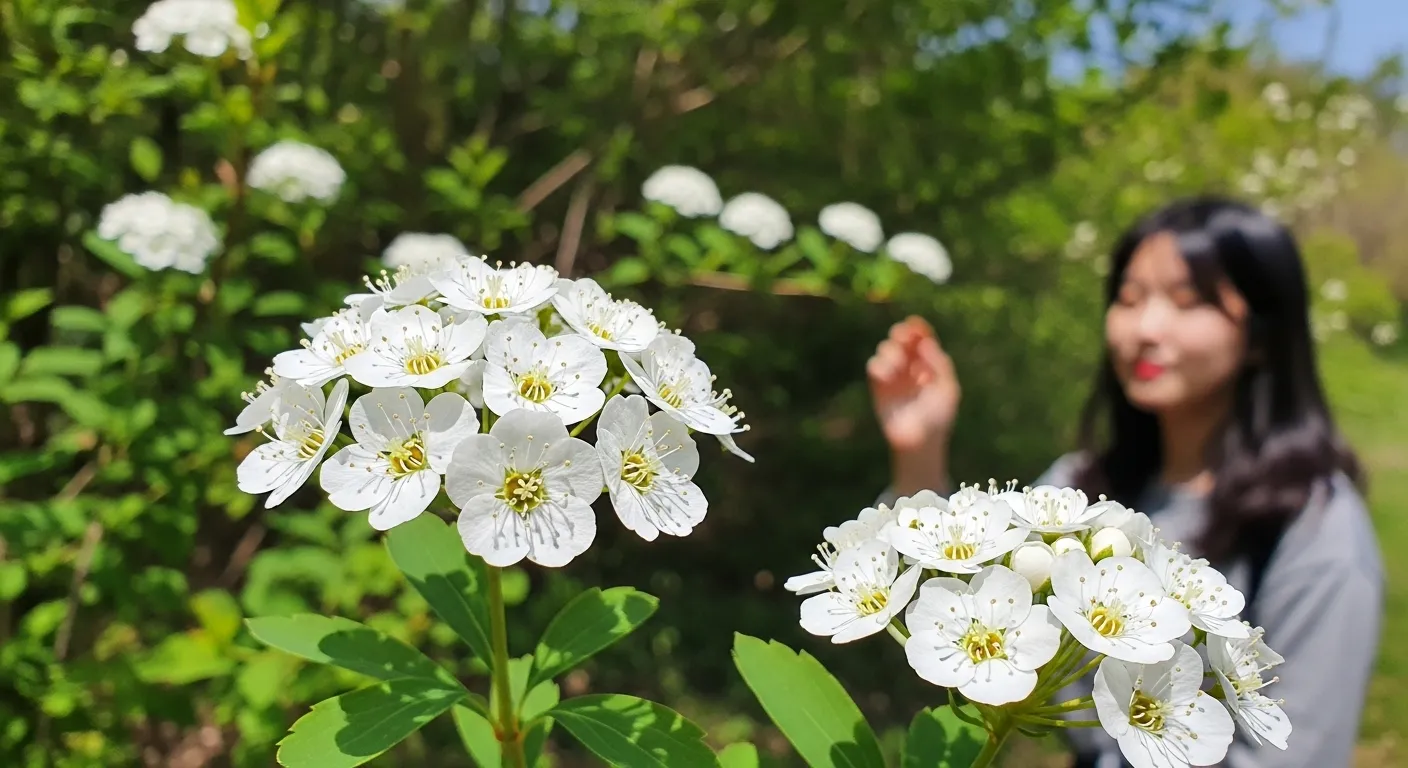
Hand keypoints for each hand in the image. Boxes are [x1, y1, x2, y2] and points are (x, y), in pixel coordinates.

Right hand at [867, 315, 959, 454]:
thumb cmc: (938, 417)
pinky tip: (888, 376)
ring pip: (886, 349)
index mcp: (930, 364)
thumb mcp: (948, 390)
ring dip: (891, 351)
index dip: (919, 329)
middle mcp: (911, 366)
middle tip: (902, 336)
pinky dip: (879, 365)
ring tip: (898, 366)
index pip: (922, 340)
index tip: (915, 324)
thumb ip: (940, 365)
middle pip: (902, 340)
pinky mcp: (878, 386)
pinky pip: (873, 366)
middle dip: (901, 334)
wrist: (919, 441)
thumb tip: (925, 342)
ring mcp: (894, 375)